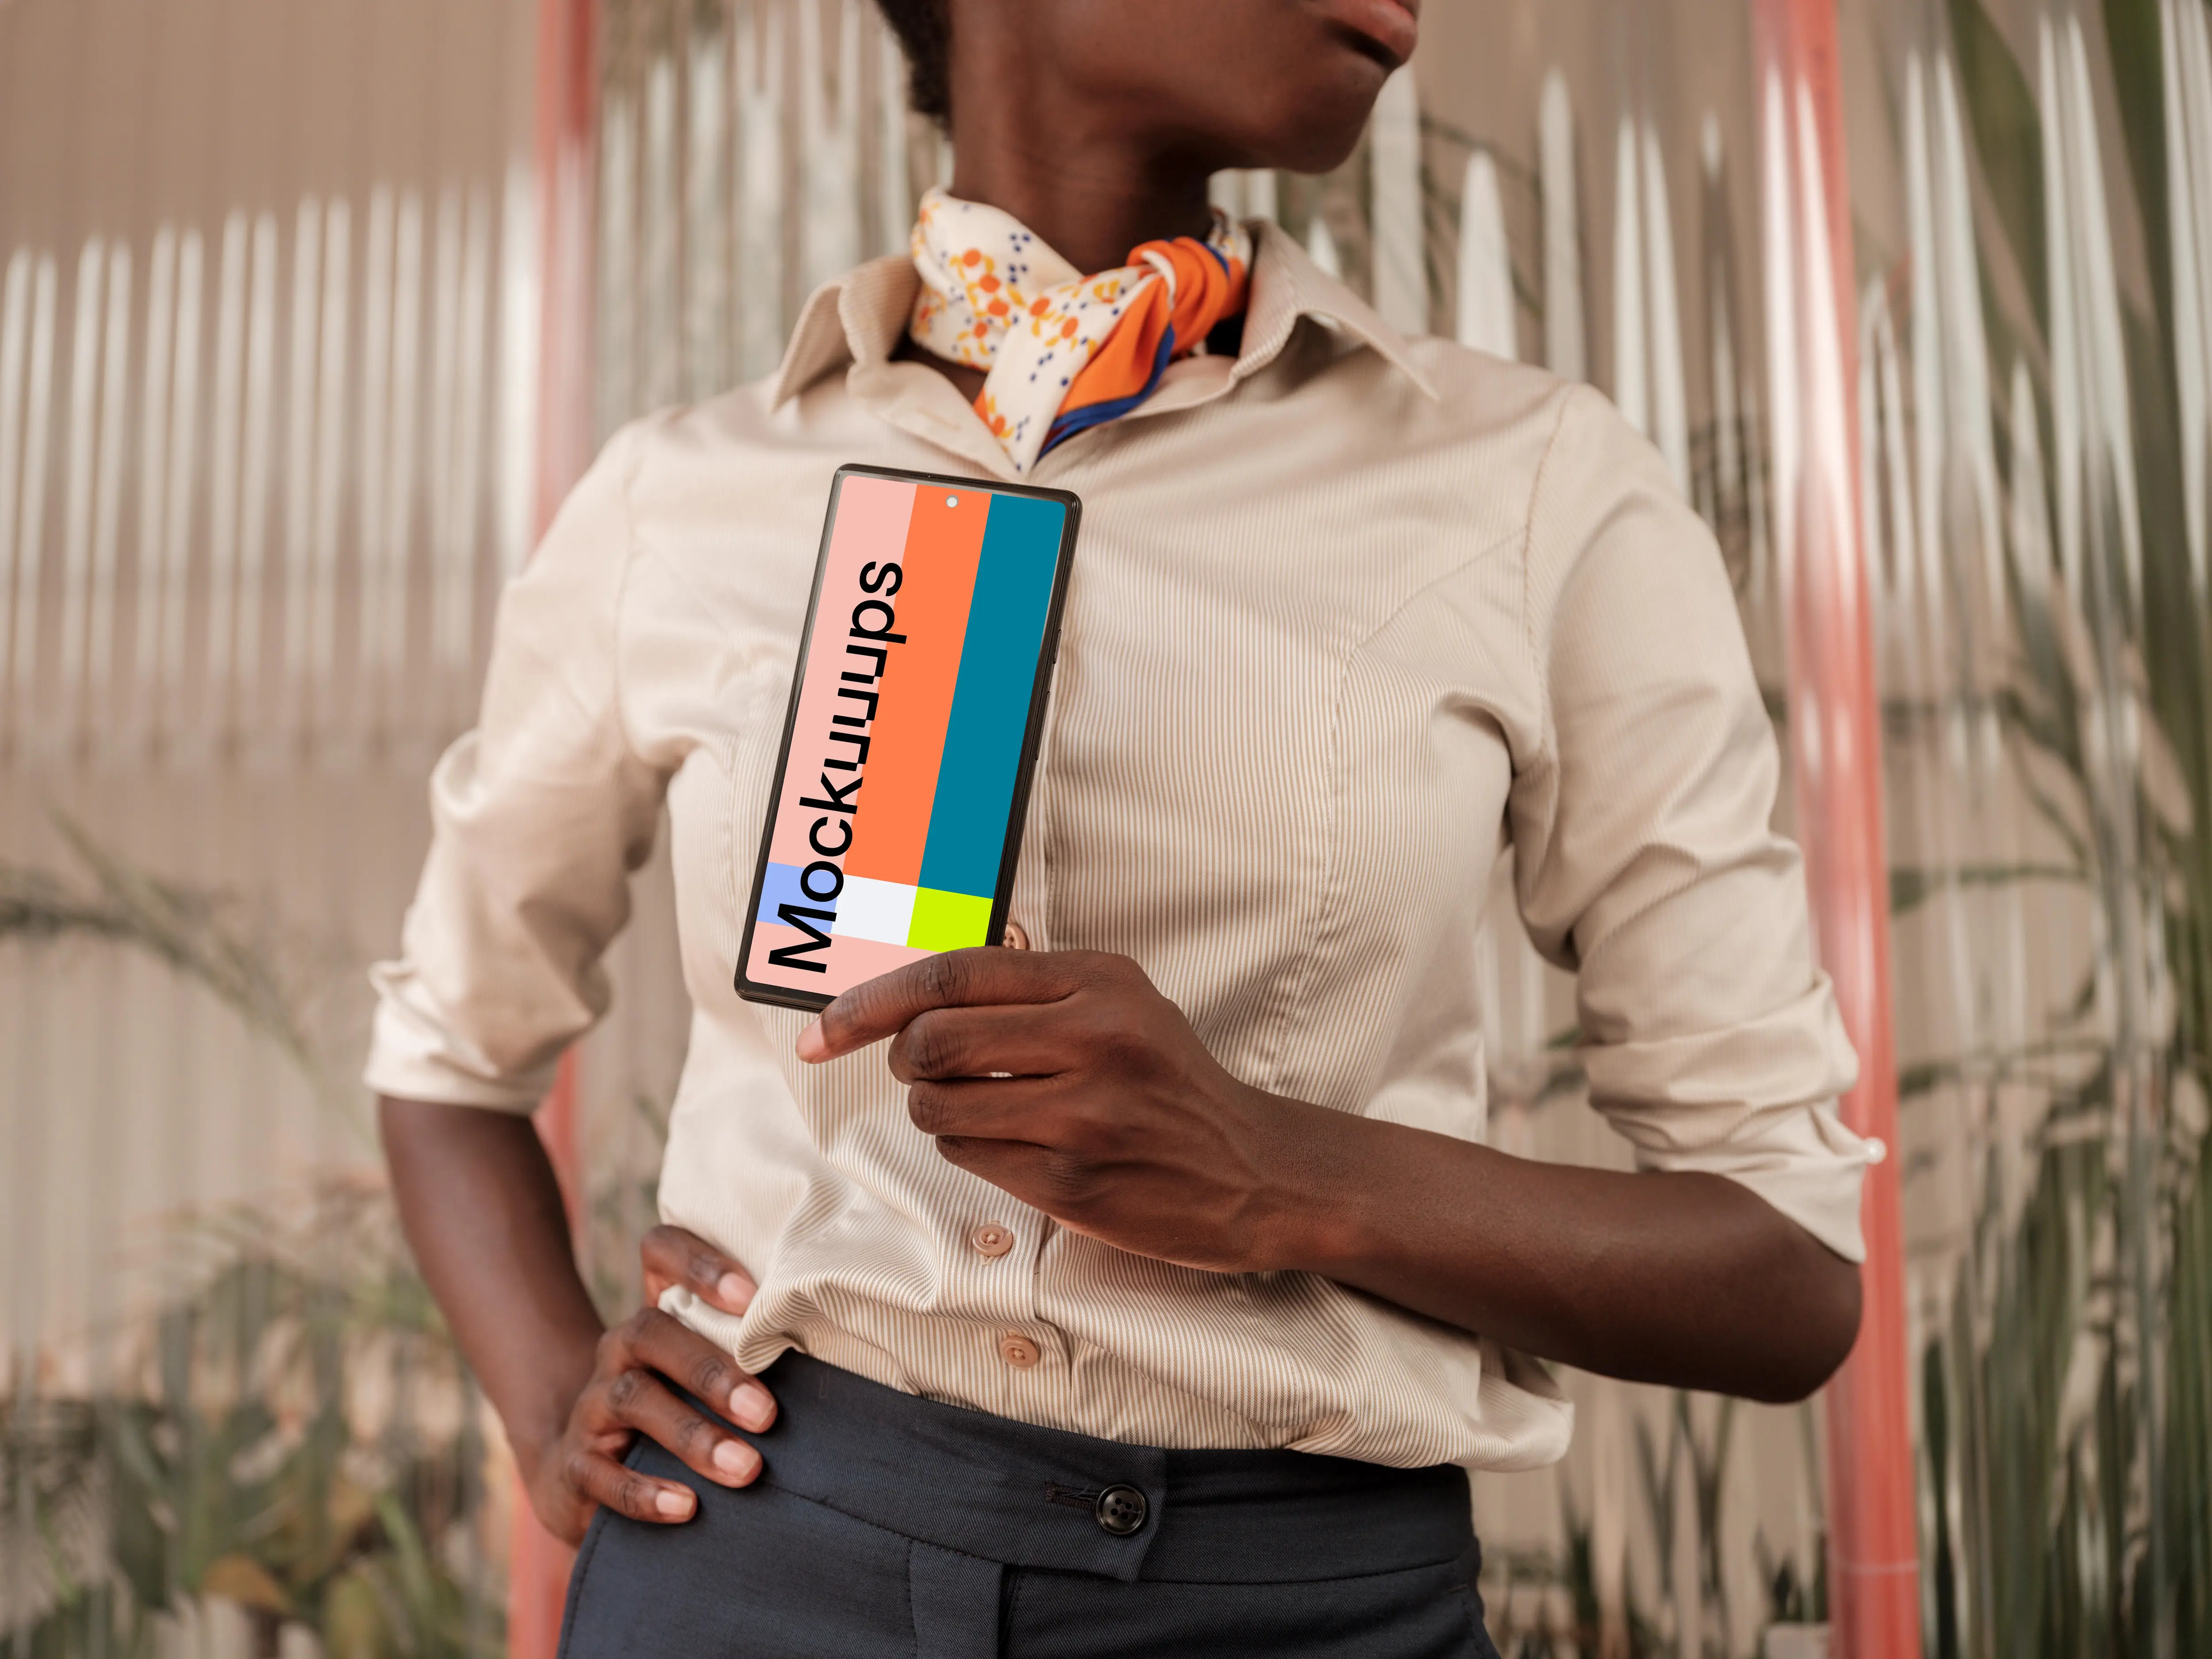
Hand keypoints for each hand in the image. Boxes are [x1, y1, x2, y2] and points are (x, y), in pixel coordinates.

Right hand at [524, 1234, 774, 1543]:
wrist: (587, 1473)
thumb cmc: (682, 1413)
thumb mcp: (711, 1378)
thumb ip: (754, 1359)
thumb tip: (843, 1355)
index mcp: (658, 1315)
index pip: (661, 1252)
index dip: (699, 1263)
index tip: (752, 1296)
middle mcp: (619, 1349)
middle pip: (651, 1331)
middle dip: (712, 1371)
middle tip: (766, 1414)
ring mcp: (592, 1404)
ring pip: (633, 1399)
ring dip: (693, 1434)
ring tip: (745, 1468)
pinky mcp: (575, 1464)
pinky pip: (601, 1473)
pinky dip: (645, 1491)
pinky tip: (686, 1507)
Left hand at [797, 950, 1319, 1273]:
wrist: (1255, 1169)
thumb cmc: (1169, 1082)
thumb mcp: (1120, 1002)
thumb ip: (1029, 987)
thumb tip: (913, 995)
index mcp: (1097, 982)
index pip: (951, 975)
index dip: (869, 1003)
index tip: (819, 1031)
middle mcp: (1093, 1039)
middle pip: (930, 1042)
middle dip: (908, 1062)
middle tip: (933, 1071)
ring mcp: (1084, 1115)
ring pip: (938, 1107)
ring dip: (941, 1112)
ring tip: (992, 1111)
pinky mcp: (1074, 1183)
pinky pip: (968, 1159)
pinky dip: (973, 1152)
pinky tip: (1022, 1148)